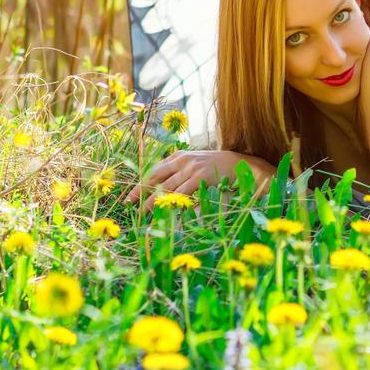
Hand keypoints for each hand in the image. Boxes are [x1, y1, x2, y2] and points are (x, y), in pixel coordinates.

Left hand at [125, 150, 276, 209]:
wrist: (240, 165)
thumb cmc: (216, 168)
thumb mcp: (196, 165)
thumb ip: (180, 173)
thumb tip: (162, 189)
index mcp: (179, 157)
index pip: (154, 171)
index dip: (140, 184)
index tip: (129, 198)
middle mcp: (182, 160)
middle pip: (156, 178)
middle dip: (141, 193)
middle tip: (129, 205)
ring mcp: (191, 168)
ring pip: (167, 188)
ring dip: (155, 202)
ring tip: (144, 213)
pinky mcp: (200, 177)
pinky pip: (183, 193)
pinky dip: (174, 203)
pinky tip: (167, 212)